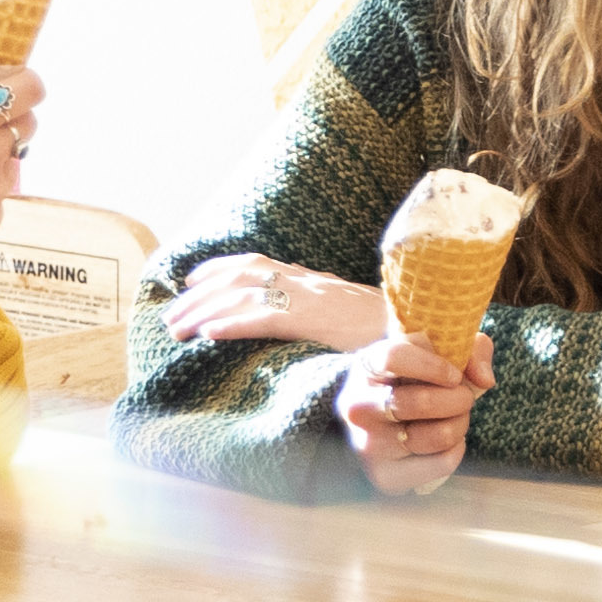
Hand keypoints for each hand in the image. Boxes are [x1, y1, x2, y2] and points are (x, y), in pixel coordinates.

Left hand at [166, 252, 391, 352]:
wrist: (430, 337)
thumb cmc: (397, 334)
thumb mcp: (357, 319)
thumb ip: (330, 318)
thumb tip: (313, 325)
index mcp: (317, 283)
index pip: (260, 265)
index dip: (221, 270)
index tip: (192, 280)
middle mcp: (310, 284)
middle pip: (241, 277)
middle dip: (200, 295)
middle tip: (171, 315)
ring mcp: (313, 300)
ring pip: (243, 296)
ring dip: (203, 312)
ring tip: (175, 329)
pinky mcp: (317, 322)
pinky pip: (265, 320)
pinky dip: (231, 325)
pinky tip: (206, 336)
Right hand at [338, 332, 477, 497]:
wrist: (379, 421)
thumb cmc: (414, 378)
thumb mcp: (436, 352)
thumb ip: (469, 351)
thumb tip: (485, 380)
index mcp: (366, 367)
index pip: (395, 358)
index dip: (433, 365)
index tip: (455, 375)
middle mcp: (359, 407)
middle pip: (422, 402)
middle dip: (459, 398)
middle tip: (465, 397)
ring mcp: (368, 444)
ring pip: (437, 436)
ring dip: (461, 424)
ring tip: (457, 417)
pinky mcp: (384, 475)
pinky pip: (442, 463)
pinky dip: (457, 449)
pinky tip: (449, 440)